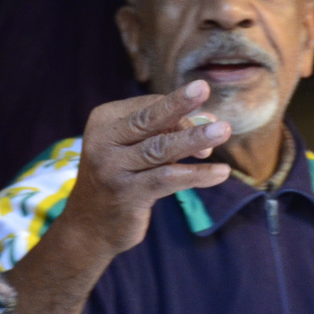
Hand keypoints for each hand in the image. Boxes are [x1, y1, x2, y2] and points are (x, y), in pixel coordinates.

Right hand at [55, 81, 231, 259]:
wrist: (90, 225)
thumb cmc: (124, 176)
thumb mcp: (139, 148)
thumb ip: (169, 132)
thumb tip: (209, 119)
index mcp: (105, 121)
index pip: (148, 106)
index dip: (180, 109)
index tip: (206, 121)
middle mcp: (103, 142)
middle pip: (147, 120)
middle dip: (177, 104)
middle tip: (203, 88)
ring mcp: (112, 169)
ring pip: (159, 149)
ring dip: (194, 139)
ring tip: (223, 131)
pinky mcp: (126, 195)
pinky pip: (168, 179)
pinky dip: (197, 174)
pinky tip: (221, 172)